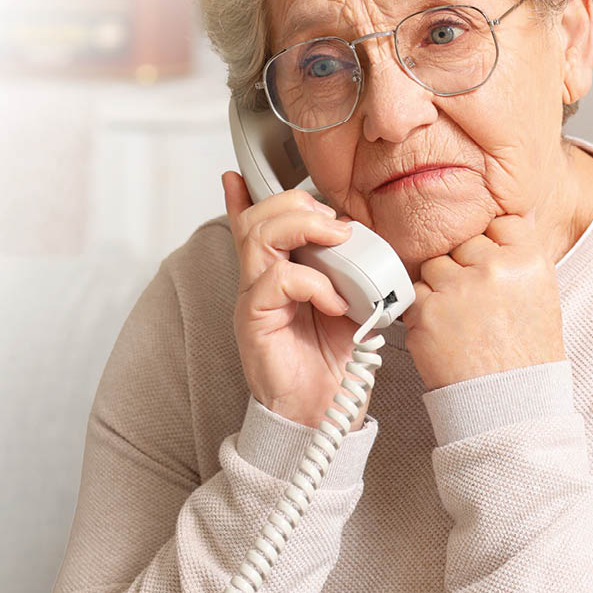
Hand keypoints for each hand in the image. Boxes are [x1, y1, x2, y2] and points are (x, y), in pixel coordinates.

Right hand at [222, 171, 372, 429]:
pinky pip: (276, 281)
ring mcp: (253, 299)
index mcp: (278, 273)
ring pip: (258, 237)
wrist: (323, 418)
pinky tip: (335, 301)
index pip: (252, 225)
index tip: (238, 175)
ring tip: (337, 240)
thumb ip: (343, 269)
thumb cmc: (333, 364)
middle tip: (335, 222)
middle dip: (296, 204)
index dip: (243, 197)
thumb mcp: (347, 302)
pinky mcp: (254, 322)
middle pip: (257, 219)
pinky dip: (313, 283)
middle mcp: (259, 281)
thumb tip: (355, 236)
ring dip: (303, 228)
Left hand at [401, 212, 565, 391]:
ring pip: (432, 266)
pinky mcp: (426, 310)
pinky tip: (445, 332)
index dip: (490, 243)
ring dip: (438, 288)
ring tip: (461, 320)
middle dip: (462, 268)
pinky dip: (422, 311)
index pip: (498, 222)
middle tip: (475, 303)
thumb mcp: (540, 296)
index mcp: (528, 260)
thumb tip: (492, 230)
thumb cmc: (525, 355)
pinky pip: (413, 294)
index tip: (489, 264)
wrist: (510, 404)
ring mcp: (457, 288)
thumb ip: (515, 259)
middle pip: (460, 243)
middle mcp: (493, 268)